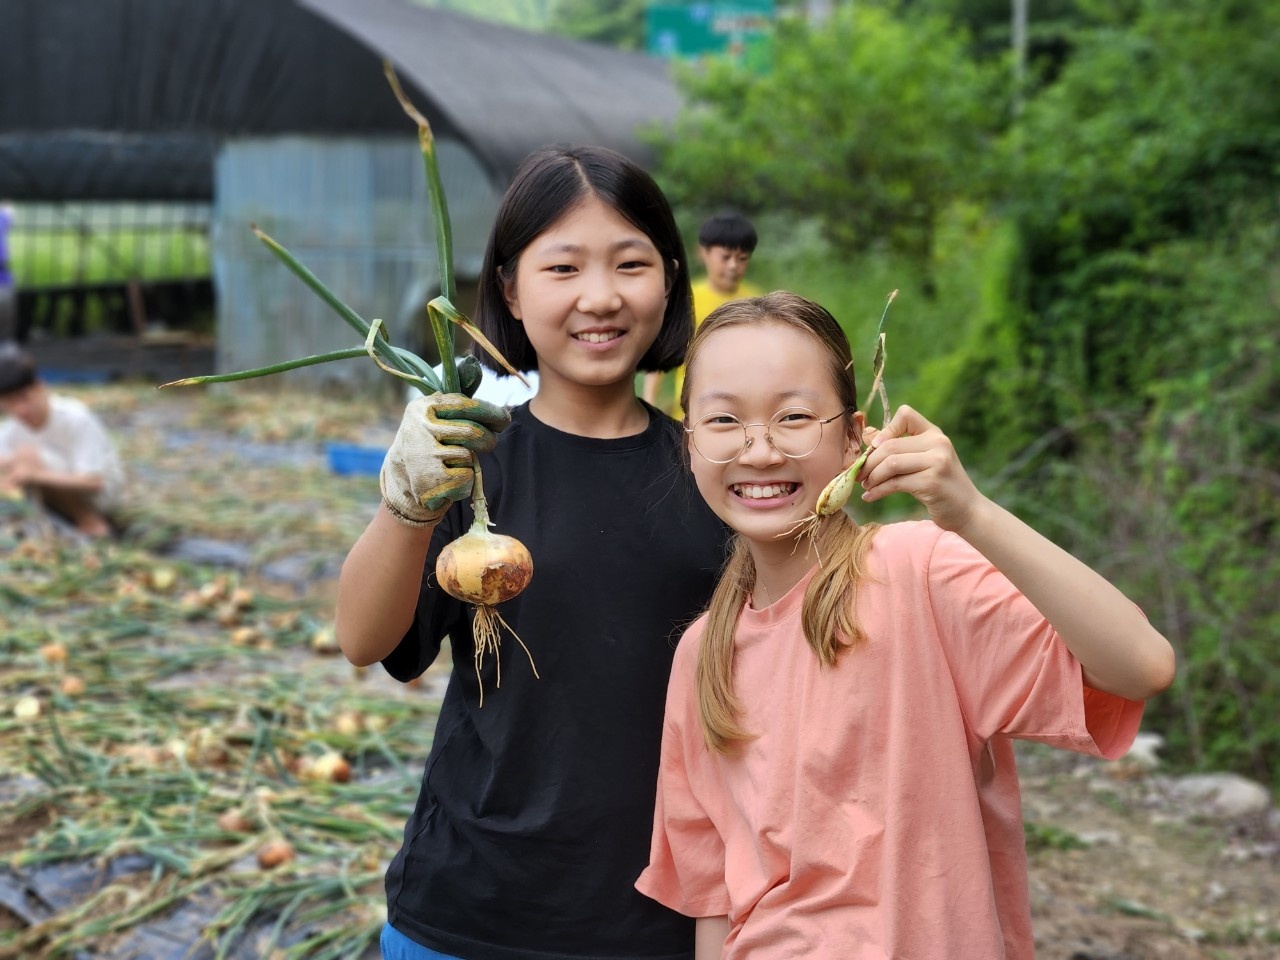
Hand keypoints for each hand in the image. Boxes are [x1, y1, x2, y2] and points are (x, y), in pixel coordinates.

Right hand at [380, 393, 510, 526]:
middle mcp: (420, 429)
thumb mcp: (435, 414)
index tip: (504, 419)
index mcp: (422, 408)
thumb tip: (474, 363)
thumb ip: (456, 396)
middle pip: (472, 432)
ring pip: (468, 455)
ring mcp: (423, 455)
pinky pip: (465, 475)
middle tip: (491, 442)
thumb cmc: (428, 440)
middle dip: (488, 438)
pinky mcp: (430, 480)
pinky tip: (452, 477)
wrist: (401, 477)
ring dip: (471, 460)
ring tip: (459, 461)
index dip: (490, 412)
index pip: (464, 405)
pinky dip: (466, 478)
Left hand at [857, 405, 984, 532]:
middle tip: (858, 475)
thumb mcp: (924, 461)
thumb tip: (867, 437)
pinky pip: (895, 484)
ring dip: (872, 477)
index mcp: (934, 434)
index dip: (885, 429)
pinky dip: (878, 491)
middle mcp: (938, 443)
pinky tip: (870, 496)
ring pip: (890, 464)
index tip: (873, 448)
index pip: (905, 414)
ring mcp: (937, 462)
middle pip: (890, 445)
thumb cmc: (940, 485)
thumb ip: (901, 449)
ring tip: (865, 485)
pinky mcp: (932, 482)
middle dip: (869, 462)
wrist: (967, 510)